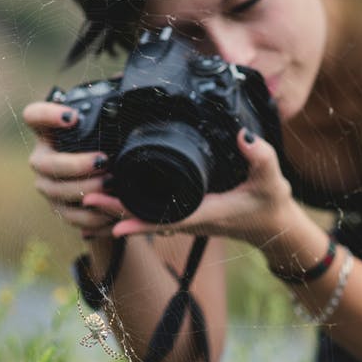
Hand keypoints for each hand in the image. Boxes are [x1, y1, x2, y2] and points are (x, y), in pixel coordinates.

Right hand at [23, 101, 115, 238]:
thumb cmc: (110, 148)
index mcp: (50, 133)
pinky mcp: (61, 210)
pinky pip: (70, 217)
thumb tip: (121, 76)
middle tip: (103, 162)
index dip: (46, 115)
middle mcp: (42, 158)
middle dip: (74, 164)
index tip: (72, 117)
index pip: (33, 116)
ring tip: (112, 185)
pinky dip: (93, 216)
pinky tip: (112, 211)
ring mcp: (48, 186)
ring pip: (55, 192)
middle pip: (44, 163)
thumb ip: (113, 102)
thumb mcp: (112, 126)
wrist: (113, 189)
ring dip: (85, 190)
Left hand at [83, 129, 294, 245]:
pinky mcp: (188, 215)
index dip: (141, 221)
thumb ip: (261, 156)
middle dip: (117, 212)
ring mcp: (189, 219)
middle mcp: (194, 220)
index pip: (169, 220)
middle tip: (87, 200)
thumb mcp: (272, 179)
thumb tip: (244, 136)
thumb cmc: (271, 204)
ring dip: (120, 209)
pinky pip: (156, 214)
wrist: (275, 224)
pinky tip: (115, 201)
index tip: (114, 220)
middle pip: (148, 220)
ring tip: (90, 199)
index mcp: (209, 213)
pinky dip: (134, 208)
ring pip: (149, 217)